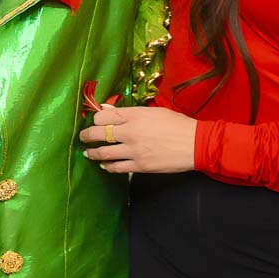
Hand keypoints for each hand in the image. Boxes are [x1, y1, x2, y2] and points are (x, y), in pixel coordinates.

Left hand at [78, 104, 197, 175]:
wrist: (196, 144)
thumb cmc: (177, 124)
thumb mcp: (153, 111)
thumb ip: (129, 112)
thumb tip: (108, 109)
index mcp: (134, 116)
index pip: (103, 116)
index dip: (95, 119)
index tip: (94, 122)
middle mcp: (130, 132)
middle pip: (98, 133)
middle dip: (86, 135)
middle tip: (83, 137)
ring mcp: (133, 151)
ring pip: (104, 153)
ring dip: (93, 153)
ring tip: (88, 153)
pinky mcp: (140, 166)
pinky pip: (116, 168)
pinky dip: (107, 166)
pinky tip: (104, 165)